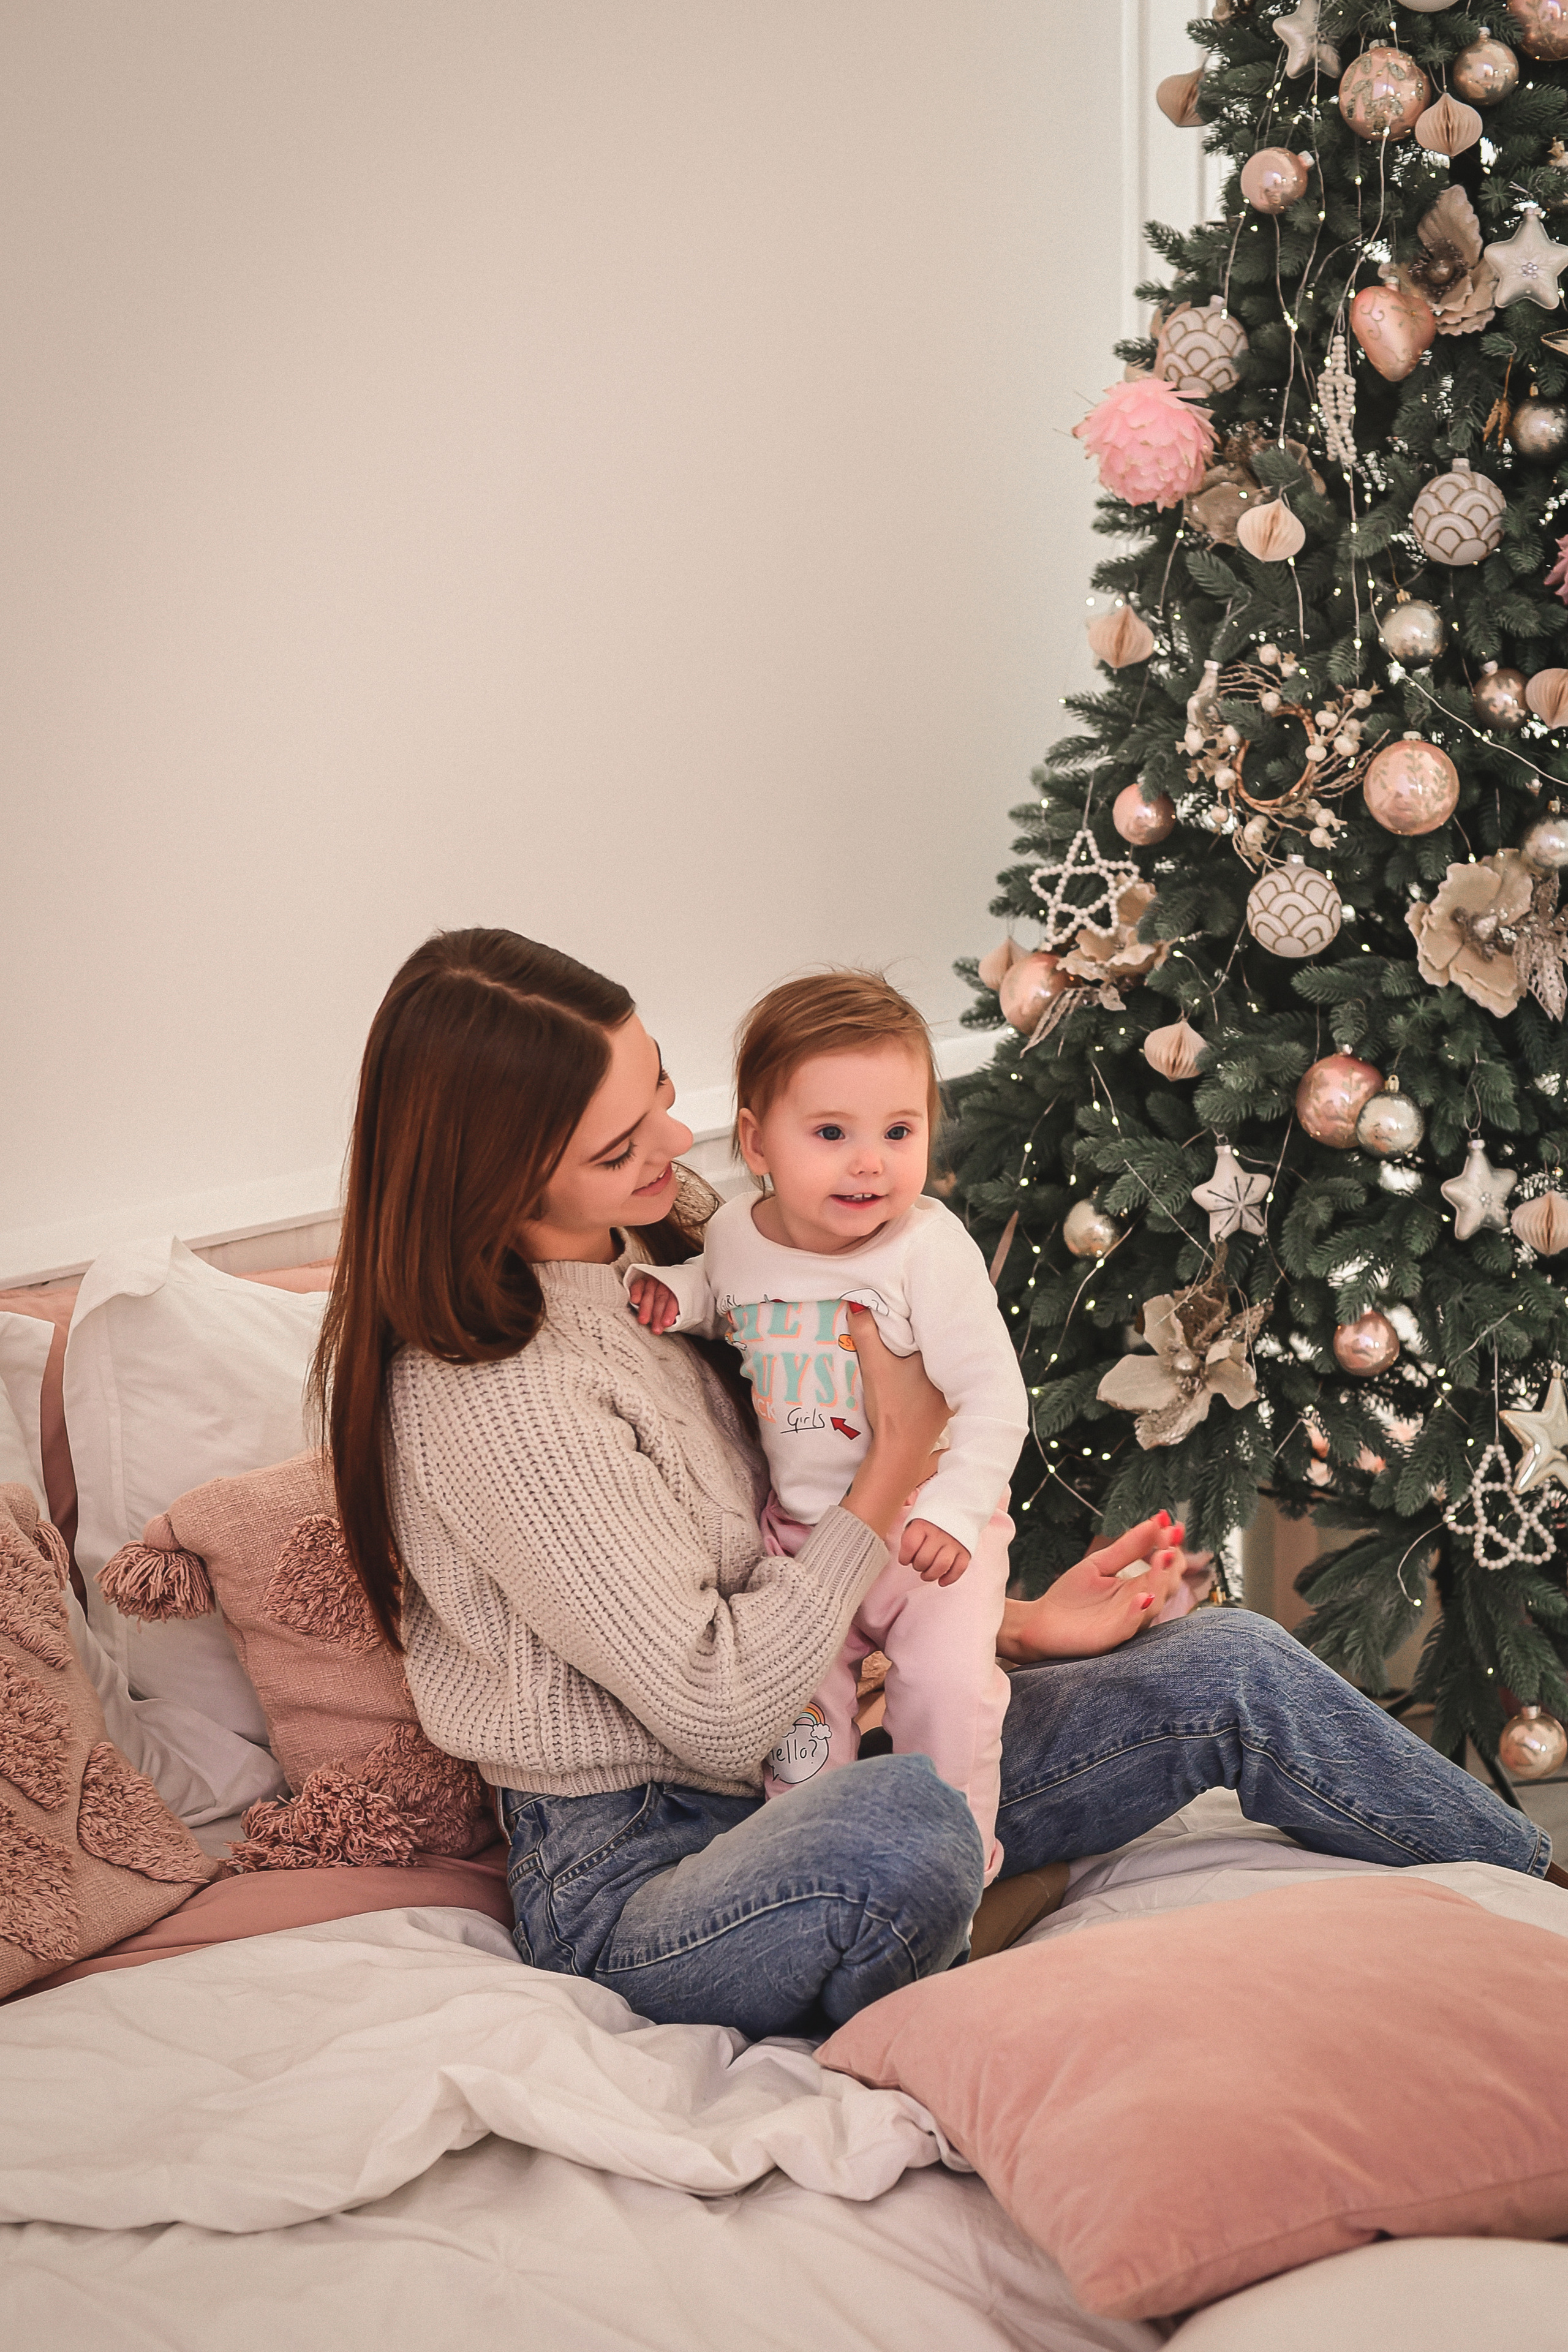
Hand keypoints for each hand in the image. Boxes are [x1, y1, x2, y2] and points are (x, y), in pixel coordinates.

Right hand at [627, 1273, 679, 1334]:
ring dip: (646, 1308)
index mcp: (676, 1291)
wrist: (657, 1284)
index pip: (673, 1301)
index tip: (666, 1323)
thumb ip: (672, 1314)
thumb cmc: (667, 1303)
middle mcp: (664, 1285)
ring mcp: (652, 1282)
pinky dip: (636, 1292)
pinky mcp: (640, 1282)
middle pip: (661, 1300)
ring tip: (643, 1320)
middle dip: (658, 1315)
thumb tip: (673, 1323)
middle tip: (655, 1328)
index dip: (670, 1312)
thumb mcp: (672, 1307)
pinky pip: (638, 1286)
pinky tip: (635, 1301)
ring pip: (649, 1294)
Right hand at [840, 1306, 950, 1543]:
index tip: (918, 1303)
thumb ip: (865, 1333)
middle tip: (919, 1314)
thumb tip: (855, 1301)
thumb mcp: (875, 1366)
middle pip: (942, 1348)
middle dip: (930, 1334)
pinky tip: (918, 1370)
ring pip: (941, 1366)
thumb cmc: (891, 1408)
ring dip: (930, 1356)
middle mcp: (954, 1378)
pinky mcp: (943, 1410)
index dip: (927, 1317)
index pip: (937, 1331)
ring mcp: (950, 1396)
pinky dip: (930, 1374)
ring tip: (918, 1338)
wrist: (897, 1453)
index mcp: (943, 1362)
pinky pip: (940, 1381)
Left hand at [900, 1518, 969, 1585]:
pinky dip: (949, 1578)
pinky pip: (958, 1569)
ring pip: (941, 1566)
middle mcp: (938, 1533)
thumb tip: (903, 1555)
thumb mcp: (915, 1519)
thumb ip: (909, 1535)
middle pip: (924, 1559)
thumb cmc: (931, 1517)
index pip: (910, 1546)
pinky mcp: (966, 1550)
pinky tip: (941, 1580)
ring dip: (931, 1575)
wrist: (958, 1504)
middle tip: (918, 1564)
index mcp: (923, 1525)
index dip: (904, 1557)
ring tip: (926, 1574)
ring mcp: (954, 1542)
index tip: (905, 1559)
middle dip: (917, 1566)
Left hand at [996, 1514, 1188, 1662]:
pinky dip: (1137, 1612)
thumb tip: (1157, 1521)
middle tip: (1169, 1543)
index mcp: (1138, 1588)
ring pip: (1154, 1604)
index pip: (1164, 1566)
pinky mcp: (1110, 1637)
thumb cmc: (1071, 1596)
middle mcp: (1138, 1606)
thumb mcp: (1100, 1564)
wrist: (1040, 1623)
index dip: (1170, 1546)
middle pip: (1167, 1585)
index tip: (1171, 1524)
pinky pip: (1130, 1626)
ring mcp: (1126, 1622)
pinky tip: (1142, 1596)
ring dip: (1159, 1581)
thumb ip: (1128, 1547)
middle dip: (1171, 1563)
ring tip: (1161, 1557)